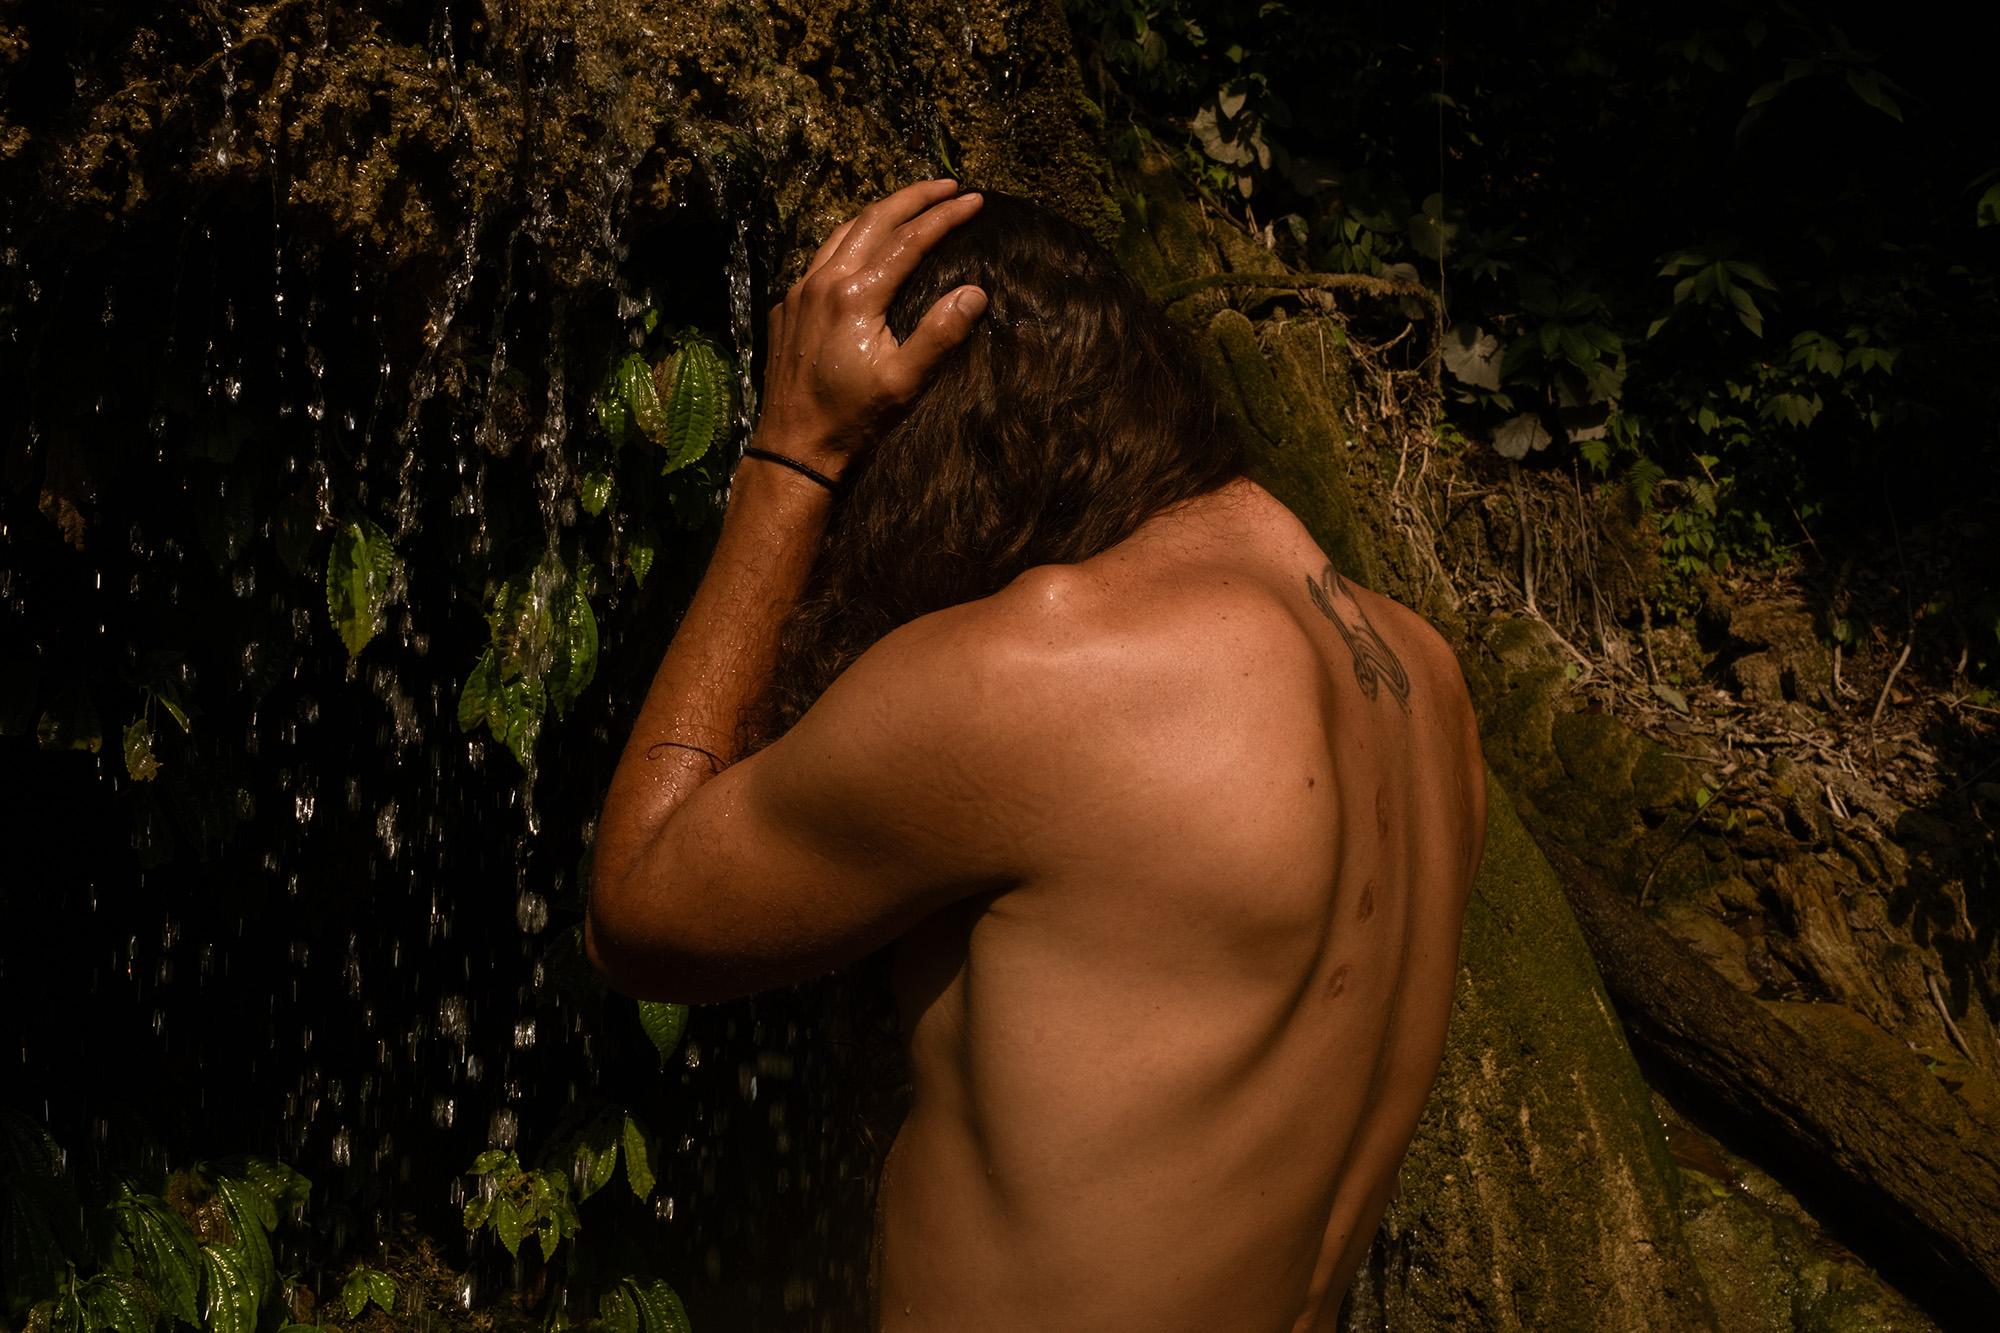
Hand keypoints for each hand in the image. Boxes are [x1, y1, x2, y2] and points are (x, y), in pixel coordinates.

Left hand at [753, 179, 988, 474]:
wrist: (794, 448)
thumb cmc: (853, 419)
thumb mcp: (906, 382)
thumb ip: (941, 333)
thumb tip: (975, 292)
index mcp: (856, 295)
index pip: (910, 240)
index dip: (945, 217)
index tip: (974, 201)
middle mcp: (823, 282)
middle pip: (874, 220)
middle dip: (914, 197)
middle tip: (947, 186)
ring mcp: (799, 292)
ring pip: (843, 232)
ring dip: (879, 213)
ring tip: (909, 205)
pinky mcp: (787, 307)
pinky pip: (820, 257)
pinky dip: (850, 240)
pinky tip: (863, 248)